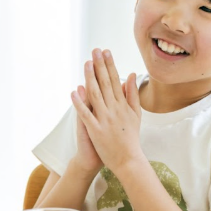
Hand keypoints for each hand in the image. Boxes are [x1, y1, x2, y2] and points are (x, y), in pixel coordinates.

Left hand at [72, 49, 142, 173]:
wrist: (128, 160)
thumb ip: (132, 94)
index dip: (109, 65)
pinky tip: (74, 92)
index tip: (105, 52)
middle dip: (100, 66)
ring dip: (90, 78)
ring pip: (96, 95)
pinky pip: (86, 114)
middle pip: (105, 84)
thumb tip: (131, 75)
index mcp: (123, 105)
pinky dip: (80, 103)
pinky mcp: (96, 130)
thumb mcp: (136, 114)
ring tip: (86, 64)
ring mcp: (105, 120)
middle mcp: (114, 110)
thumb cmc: (130, 137)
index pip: (115, 80)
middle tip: (95, 50)